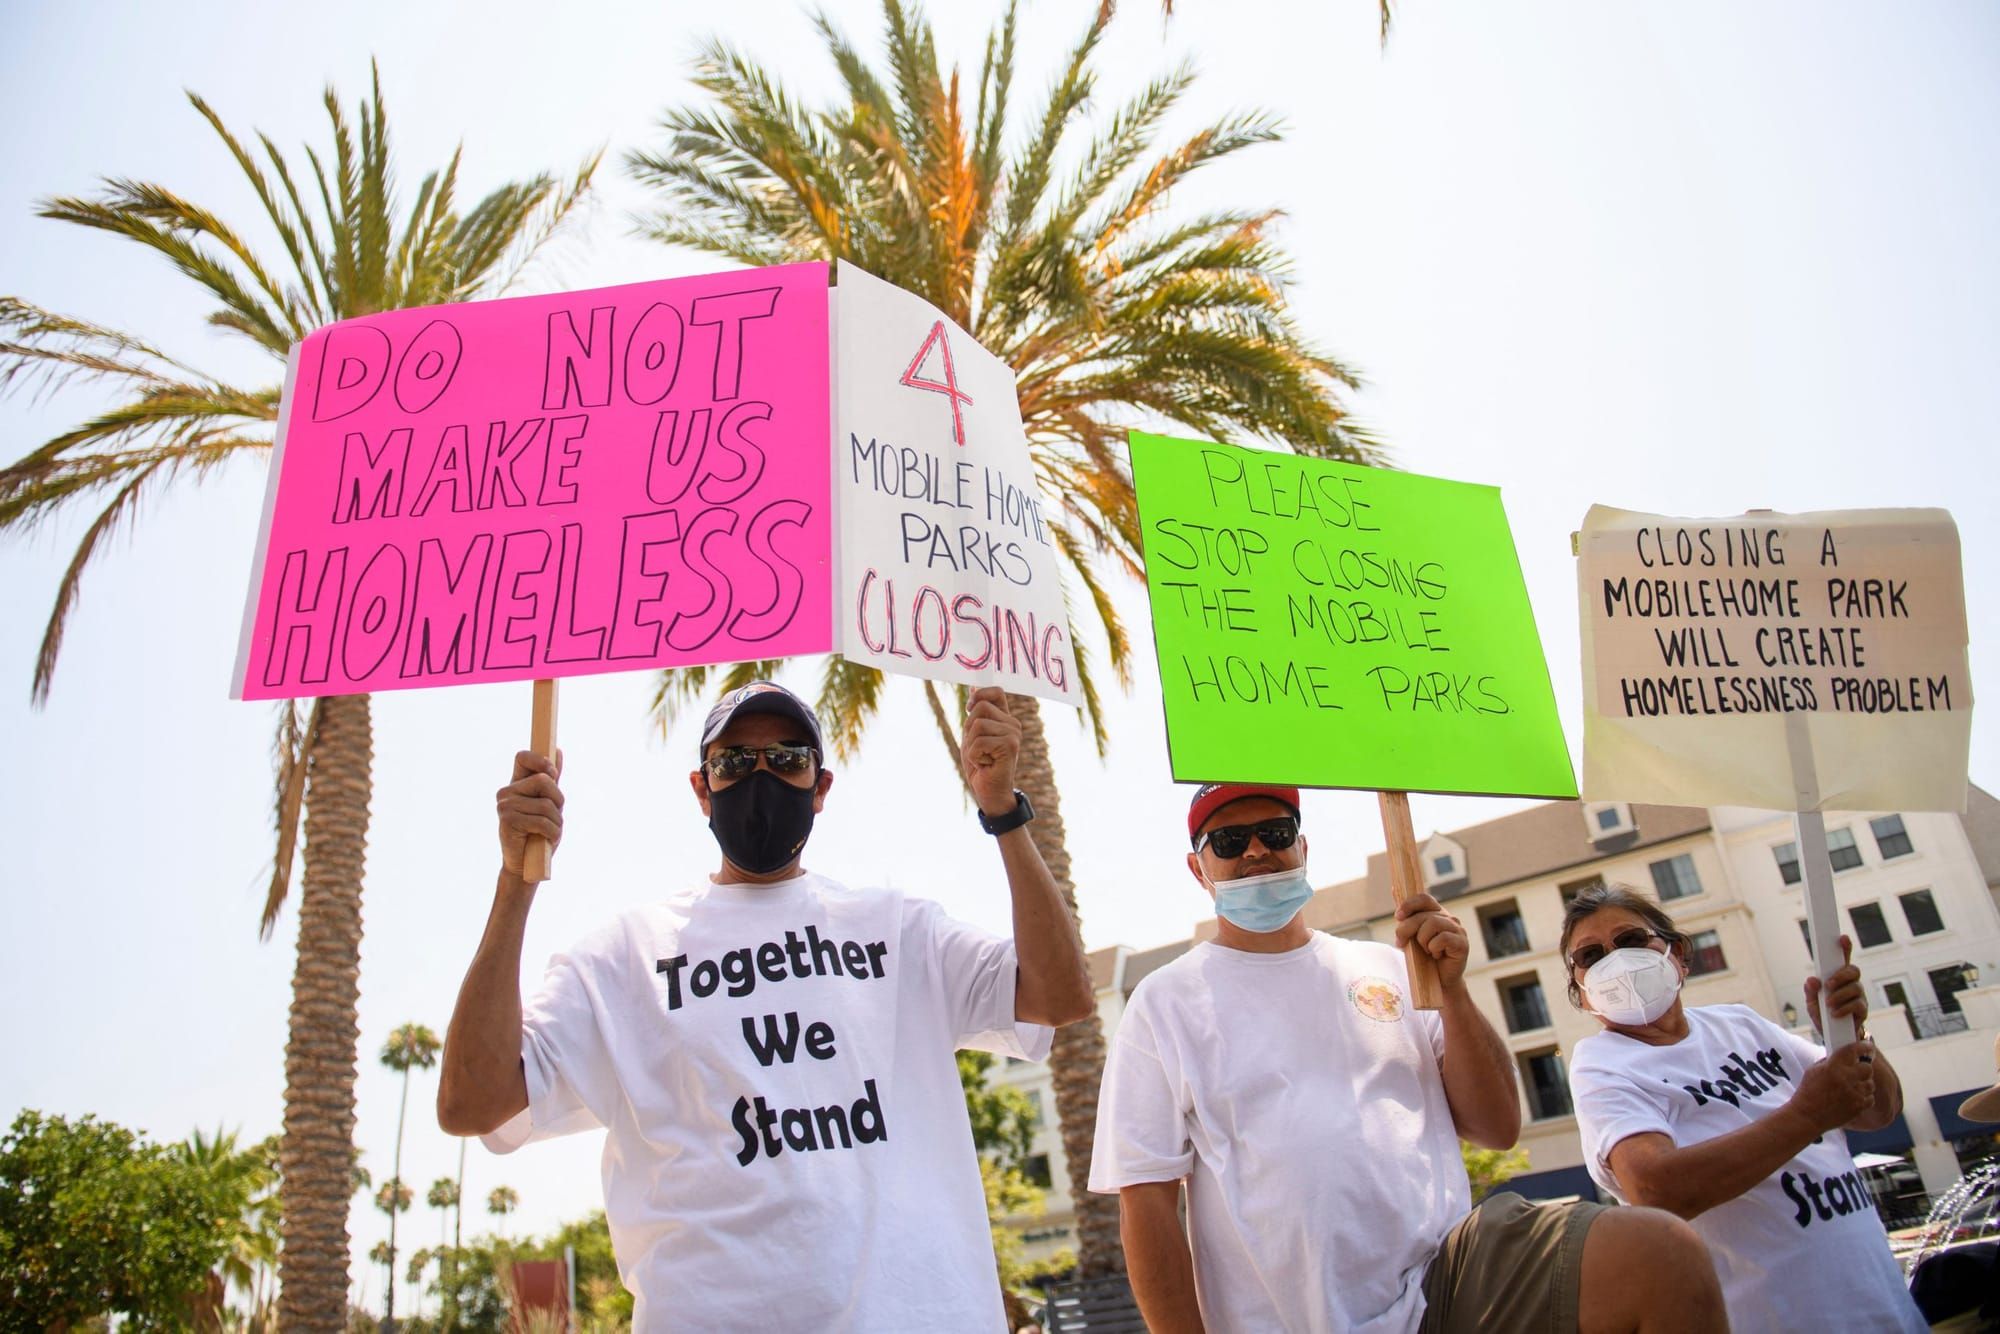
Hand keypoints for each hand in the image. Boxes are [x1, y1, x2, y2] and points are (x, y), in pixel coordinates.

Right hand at [497, 749, 563, 879]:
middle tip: (554, 816)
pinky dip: (552, 833)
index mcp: (516, 784)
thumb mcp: (549, 804)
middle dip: (558, 800)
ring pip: (546, 804)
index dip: (540, 761)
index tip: (553, 774)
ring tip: (548, 832)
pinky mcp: (507, 821)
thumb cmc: (539, 833)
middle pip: (544, 780)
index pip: (522, 757)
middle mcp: (507, 792)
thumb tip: (557, 750)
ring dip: (556, 822)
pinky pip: (542, 821)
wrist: (526, 865)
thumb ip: (551, 779)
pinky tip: (546, 840)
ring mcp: (504, 806)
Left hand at [959, 686, 1020, 815]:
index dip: (979, 696)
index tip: (969, 709)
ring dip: (971, 745)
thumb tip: (973, 687)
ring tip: (982, 757)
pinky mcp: (1010, 746)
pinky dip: (974, 756)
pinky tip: (985, 765)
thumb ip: (975, 713)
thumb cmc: (981, 766)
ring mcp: (1013, 734)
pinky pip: (979, 742)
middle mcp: (1013, 724)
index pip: (996, 691)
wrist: (989, 793)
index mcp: (1005, 719)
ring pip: (977, 724)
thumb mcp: (973, 735)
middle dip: (969, 729)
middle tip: (978, 749)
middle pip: (980, 707)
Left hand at [1393, 893, 1469, 989]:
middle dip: (1407, 929)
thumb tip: (1394, 888)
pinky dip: (1433, 948)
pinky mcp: (1462, 943)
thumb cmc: (1424, 958)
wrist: (1439, 981)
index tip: (1397, 916)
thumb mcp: (1411, 935)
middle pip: (1424, 915)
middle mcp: (1449, 919)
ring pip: (1432, 924)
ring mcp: (1458, 930)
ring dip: (1422, 940)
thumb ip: (1406, 915)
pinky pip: (1442, 939)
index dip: (1409, 904)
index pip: (1424, 898)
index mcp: (1437, 913)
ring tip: (1425, 951)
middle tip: (1400, 943)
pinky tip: (1436, 955)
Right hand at [1789, 1041, 1877, 1133]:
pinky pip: (1870, 1098)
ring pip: (1870, 1084)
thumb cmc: (1809, 1092)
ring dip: (1863, 1084)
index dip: (1863, 1047)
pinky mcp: (1859, 1107)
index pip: (1854, 1051)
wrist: (1807, 1116)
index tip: (1867, 1047)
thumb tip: (1844, 1056)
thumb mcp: (1814, 1070)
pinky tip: (1853, 1097)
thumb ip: (1830, 1062)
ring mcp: (1854, 1094)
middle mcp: (1846, 1078)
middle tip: (1857, 1070)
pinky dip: (1864, 1097)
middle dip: (1863, 1068)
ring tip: (1852, 1087)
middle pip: (1868, 1068)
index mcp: (1833, 1066)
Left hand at [1804, 934, 1868, 1035]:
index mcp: (1838, 978)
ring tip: (1829, 1004)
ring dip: (1840, 995)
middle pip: (1853, 971)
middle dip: (1840, 976)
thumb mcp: (1812, 1003)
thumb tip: (1812, 980)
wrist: (1834, 1037)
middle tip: (1828, 986)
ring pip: (1855, 988)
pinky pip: (1858, 1005)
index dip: (1845, 948)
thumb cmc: (1823, 1015)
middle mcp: (1851, 984)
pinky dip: (1844, 1008)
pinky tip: (1835, 1013)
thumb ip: (1811, 991)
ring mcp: (1859, 996)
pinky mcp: (1863, 1010)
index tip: (1842, 938)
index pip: (1843, 960)